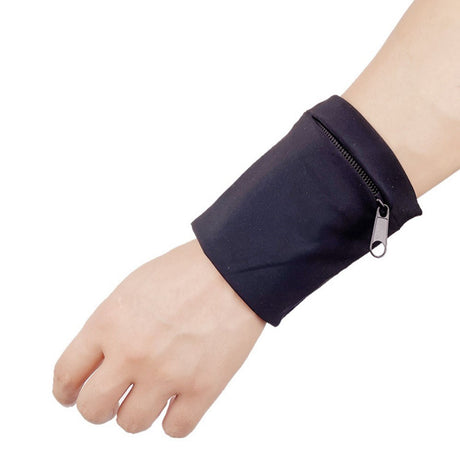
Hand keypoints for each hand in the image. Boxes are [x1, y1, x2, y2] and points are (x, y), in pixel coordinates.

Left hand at [52, 239, 265, 436]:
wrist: (232, 268)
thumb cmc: (185, 272)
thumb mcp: (132, 289)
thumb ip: (110, 326)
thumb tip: (102, 361)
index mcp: (110, 323)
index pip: (67, 374)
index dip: (65, 391)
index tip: (71, 396)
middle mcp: (133, 353)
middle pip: (92, 409)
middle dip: (98, 408)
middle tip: (112, 398)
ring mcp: (168, 373)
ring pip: (131, 424)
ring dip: (137, 413)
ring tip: (151, 395)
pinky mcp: (203, 387)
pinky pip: (175, 429)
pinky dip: (174, 420)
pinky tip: (179, 401)